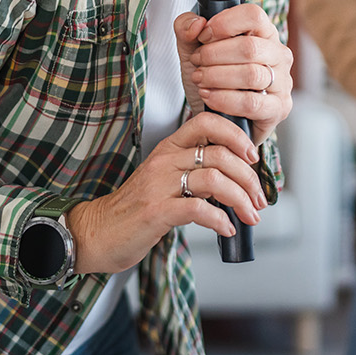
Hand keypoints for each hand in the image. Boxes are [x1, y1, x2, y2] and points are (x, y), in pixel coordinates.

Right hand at [66, 110, 266, 274]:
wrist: (96, 232)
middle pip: (220, 154)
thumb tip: (236, 181)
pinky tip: (226, 228)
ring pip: (214, 180)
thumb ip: (193, 173)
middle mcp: (165, 161)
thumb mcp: (163, 180)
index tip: (253, 158)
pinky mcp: (156, 212)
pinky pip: (198, 209)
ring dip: (240, 200)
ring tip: (249, 216)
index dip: (237, 136)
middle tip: (259, 199)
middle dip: (248, 178)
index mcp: (169, 148)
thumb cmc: (135, 209)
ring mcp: (159, 185)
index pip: (207, 122)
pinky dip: (220, 219)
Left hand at [175, 4, 292, 143]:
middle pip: (250, 47)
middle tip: (197, 62)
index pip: (253, 15)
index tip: (204, 36)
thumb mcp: (191, 48)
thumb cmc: (212, 79)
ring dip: (217, 77)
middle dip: (214, 55)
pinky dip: (225, 99)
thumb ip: (186, 27)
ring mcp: (282, 82)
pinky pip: (252, 103)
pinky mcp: (278, 108)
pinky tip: (209, 97)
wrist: (216, 118)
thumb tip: (198, 24)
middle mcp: (278, 54)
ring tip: (200, 80)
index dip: (224, 23)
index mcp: (263, 33)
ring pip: (251, 75)